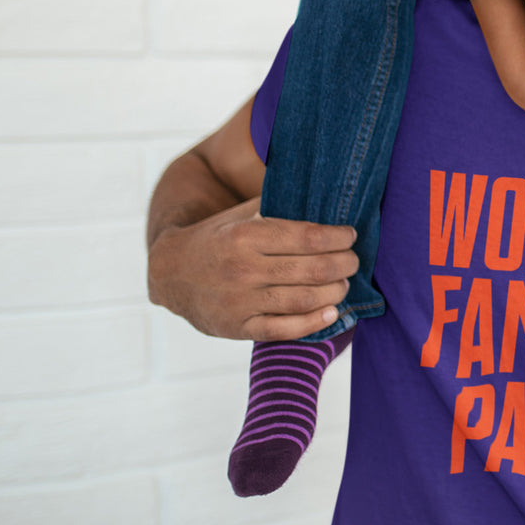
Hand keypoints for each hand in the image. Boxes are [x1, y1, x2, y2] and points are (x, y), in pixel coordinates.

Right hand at [147, 197, 358, 340]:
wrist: (171, 273)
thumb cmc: (217, 237)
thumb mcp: (240, 215)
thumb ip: (276, 206)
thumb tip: (323, 195)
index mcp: (245, 236)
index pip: (307, 236)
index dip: (337, 237)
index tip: (350, 236)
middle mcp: (243, 269)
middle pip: (312, 269)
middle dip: (343, 264)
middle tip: (354, 261)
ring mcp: (240, 301)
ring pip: (303, 299)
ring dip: (334, 292)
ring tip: (344, 284)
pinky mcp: (238, 328)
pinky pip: (284, 329)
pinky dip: (314, 323)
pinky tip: (332, 312)